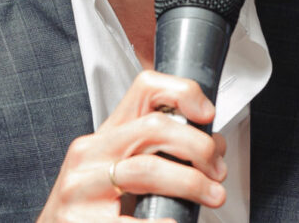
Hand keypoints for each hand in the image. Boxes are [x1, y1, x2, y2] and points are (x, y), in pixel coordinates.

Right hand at [36, 70, 227, 221]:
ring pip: (147, 169)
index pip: (144, 89)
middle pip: (154, 128)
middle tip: (216, 171)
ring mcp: (82, 188)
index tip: (206, 114)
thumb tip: (213, 147)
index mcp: (104, 136)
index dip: (183, 93)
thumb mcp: (119, 170)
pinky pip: (135, 221)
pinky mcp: (82, 222)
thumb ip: (159, 153)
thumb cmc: (92, 207)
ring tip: (211, 197)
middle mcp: (90, 154)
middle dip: (198, 147)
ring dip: (191, 184)